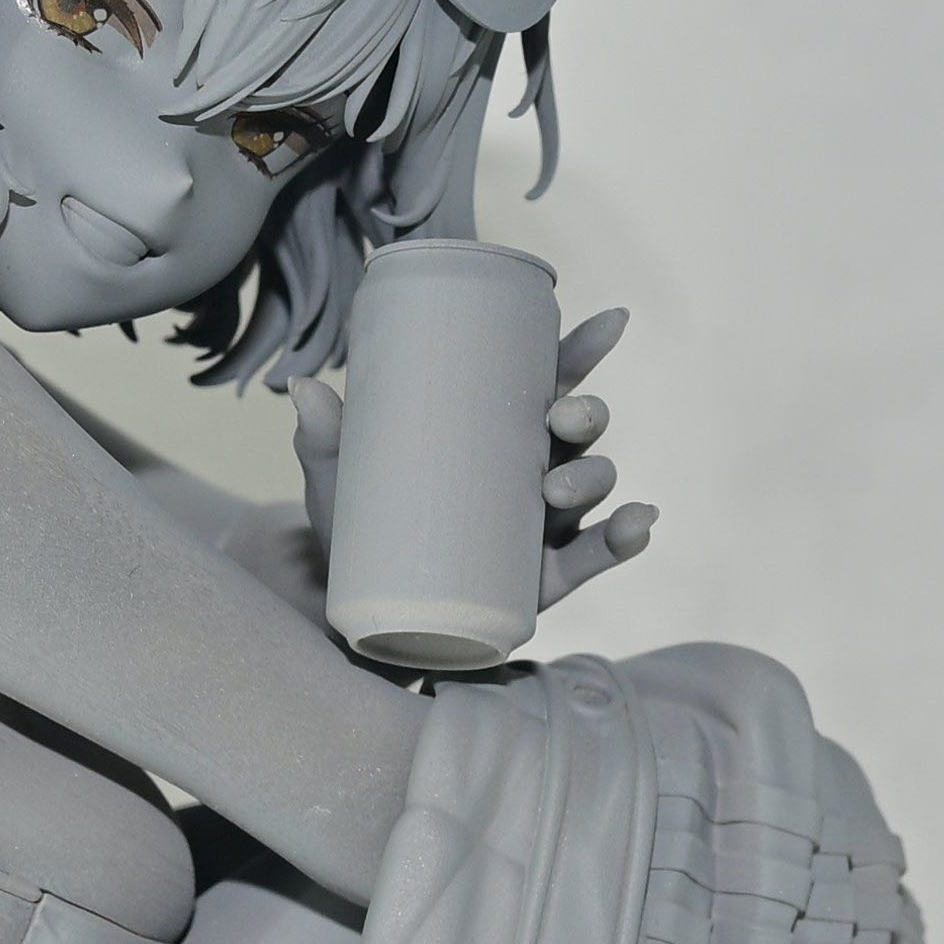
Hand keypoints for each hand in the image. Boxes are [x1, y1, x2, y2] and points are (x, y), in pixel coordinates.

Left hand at [288, 305, 659, 619]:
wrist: (365, 623)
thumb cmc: (362, 535)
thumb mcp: (341, 485)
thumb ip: (325, 441)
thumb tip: (303, 388)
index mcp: (495, 432)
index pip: (548, 381)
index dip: (583, 351)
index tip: (611, 321)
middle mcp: (531, 469)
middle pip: (578, 428)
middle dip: (585, 414)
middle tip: (560, 419)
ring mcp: (544, 525)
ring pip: (591, 486)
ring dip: (593, 478)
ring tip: (558, 489)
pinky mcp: (546, 579)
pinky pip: (597, 556)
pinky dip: (625, 538)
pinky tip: (639, 522)